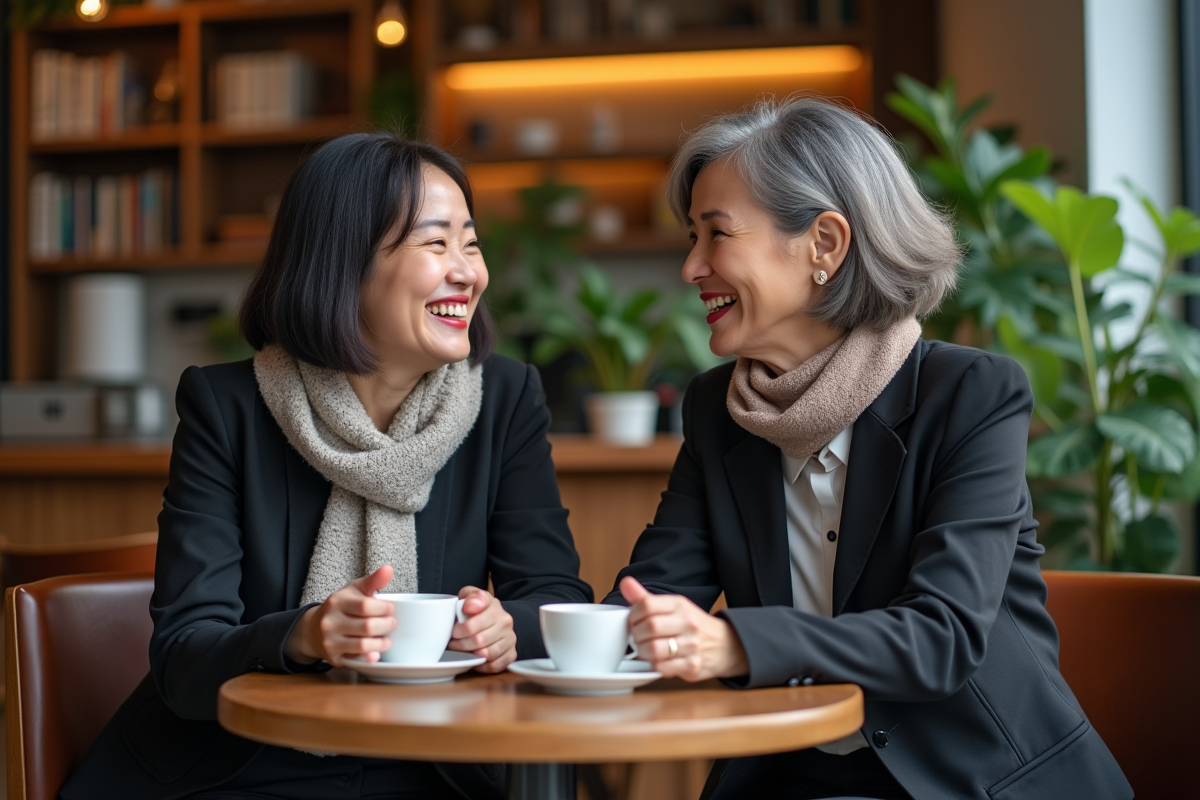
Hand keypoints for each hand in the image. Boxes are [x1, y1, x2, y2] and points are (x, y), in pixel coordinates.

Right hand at [285, 565, 397, 667]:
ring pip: (363, 645)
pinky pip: (355, 660)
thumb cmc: (340, 607)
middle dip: (386, 626)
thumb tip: (389, 569)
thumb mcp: (354, 590)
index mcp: (337, 602)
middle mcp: (331, 622)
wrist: (312, 629)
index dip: (384, 609)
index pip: (366, 606)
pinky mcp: (333, 658)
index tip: (391, 609)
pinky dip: (368, 659)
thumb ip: (373, 580)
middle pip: (367, 627)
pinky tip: (375, 655)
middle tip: (392, 624)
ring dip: (381, 643)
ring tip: (387, 639)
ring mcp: (330, 641)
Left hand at [448, 586, 516, 672]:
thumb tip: (469, 606)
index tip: (453, 631)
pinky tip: (475, 659)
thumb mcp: (470, 594)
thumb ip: (470, 596)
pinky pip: (495, 666)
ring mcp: (510, 638)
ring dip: (470, 655)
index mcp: (494, 606)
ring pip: (487, 654)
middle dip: (461, 645)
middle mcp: (505, 622)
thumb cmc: (477, 608)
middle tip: (453, 643)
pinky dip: (482, 666)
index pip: (472, 624)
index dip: (459, 631)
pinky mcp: (512, 653)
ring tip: (462, 651)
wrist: (495, 618)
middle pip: (479, 641)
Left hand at [621, 576, 748, 681]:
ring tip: (645, 649)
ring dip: (642, 652)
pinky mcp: (692, 666)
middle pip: (649, 627)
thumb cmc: (692, 626)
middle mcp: (687, 623)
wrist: (725, 645)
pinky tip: (658, 660)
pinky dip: (655, 665)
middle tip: (637, 637)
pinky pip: (662, 668)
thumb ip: (645, 598)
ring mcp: (691, 645)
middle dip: (636, 635)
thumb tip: (626, 583)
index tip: (633, 621)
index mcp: (679, 605)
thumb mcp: (672, 607)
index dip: (633, 615)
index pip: (647, 605)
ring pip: (653, 649)